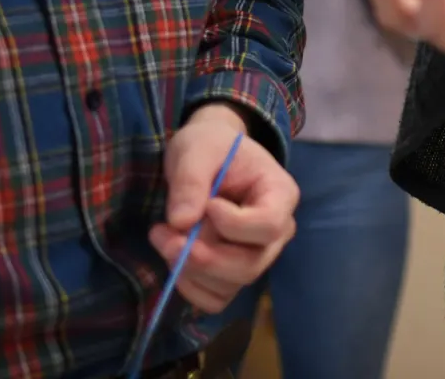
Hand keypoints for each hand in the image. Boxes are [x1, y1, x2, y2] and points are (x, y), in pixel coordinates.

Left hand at [149, 103, 299, 312]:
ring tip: (163, 236)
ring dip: (189, 270)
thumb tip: (181, 222)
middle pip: (250, 264)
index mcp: (280, 194)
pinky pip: (216, 298)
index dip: (233, 224)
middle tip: (163, 232)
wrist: (207, 157)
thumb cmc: (210, 146)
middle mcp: (277, 232)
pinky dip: (190, 288)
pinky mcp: (234, 272)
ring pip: (231, 285)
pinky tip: (173, 259)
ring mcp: (257, 255)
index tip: (207, 204)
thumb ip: (191, 180)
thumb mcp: (197, 149)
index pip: (269, 225)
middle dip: (202, 257)